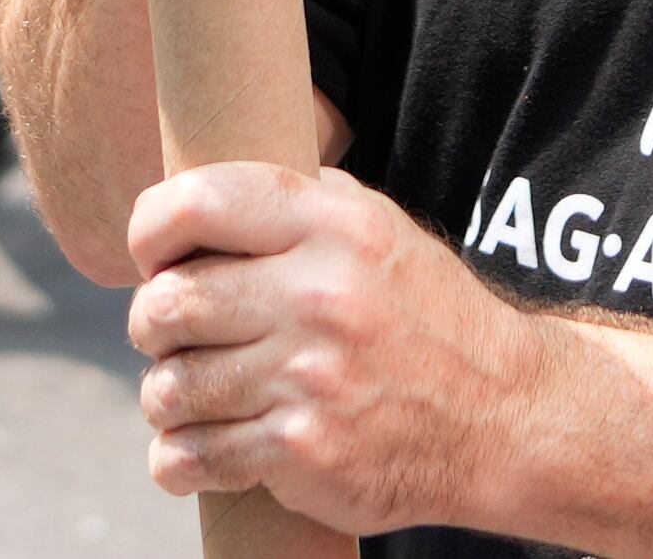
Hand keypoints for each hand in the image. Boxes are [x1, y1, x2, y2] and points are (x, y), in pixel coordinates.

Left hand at [128, 160, 539, 533]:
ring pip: (171, 387)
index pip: (201, 202)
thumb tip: (215, 193)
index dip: (151, 228)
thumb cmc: (428, 319)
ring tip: (182, 395)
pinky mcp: (304, 452)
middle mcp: (321, 297)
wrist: (503, 418)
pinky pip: (195, 456)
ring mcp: (311, 379)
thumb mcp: (384, 232)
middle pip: (171, 302)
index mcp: (336, 229)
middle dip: (150, 322)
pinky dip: (176, 460)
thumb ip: (307, 202)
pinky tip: (188, 452)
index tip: (151, 253)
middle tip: (164, 333)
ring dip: (163, 396)